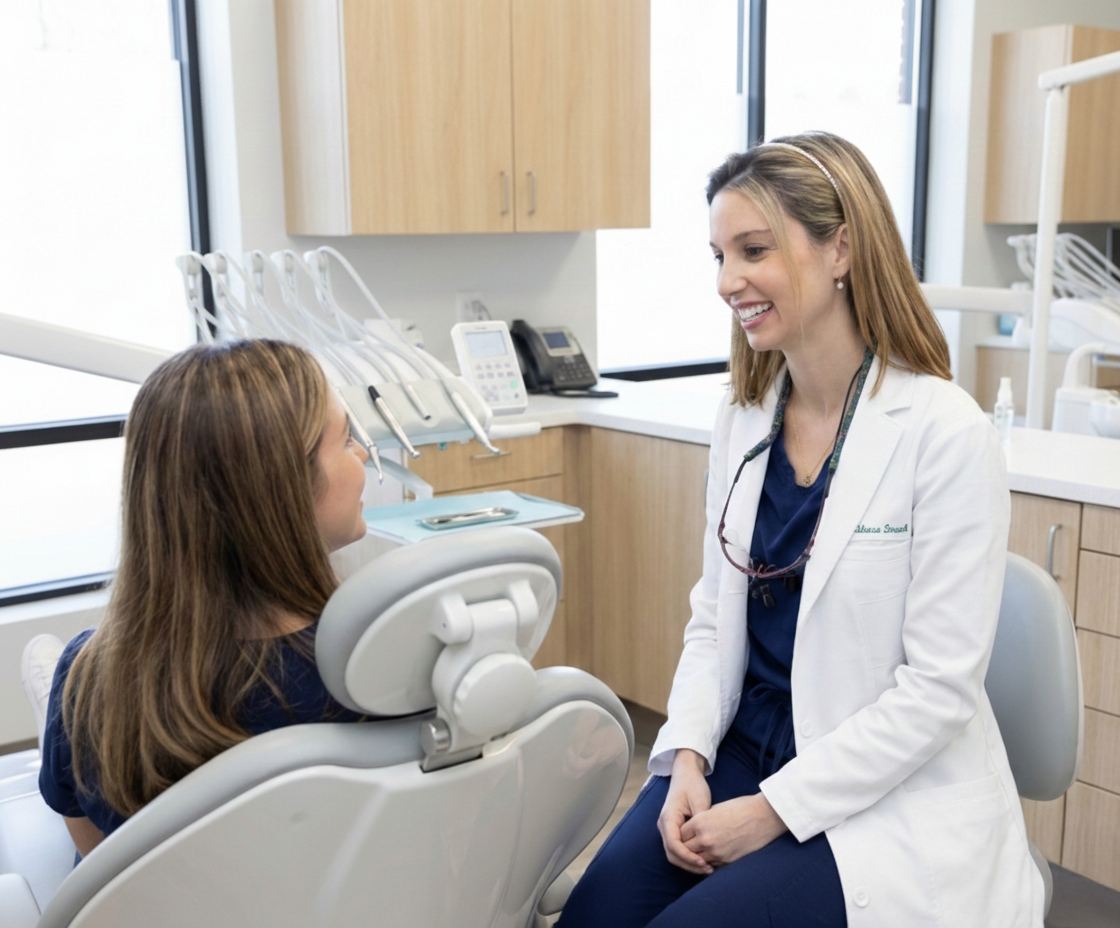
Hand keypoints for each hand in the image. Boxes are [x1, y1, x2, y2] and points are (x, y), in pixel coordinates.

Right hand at [657, 749, 713, 874]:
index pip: (674, 845)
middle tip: (708, 869)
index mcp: (668, 818)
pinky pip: (678, 849)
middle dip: (689, 864)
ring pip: (674, 854)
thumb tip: (706, 842)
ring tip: (708, 868)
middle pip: (672, 854)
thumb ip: (701, 822)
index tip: (703, 862)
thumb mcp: (700, 801)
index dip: (688, 857)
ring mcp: (667, 829)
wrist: (686, 775)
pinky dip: (689, 857)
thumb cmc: (693, 786)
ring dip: (689, 863)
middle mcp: (664, 826)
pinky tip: (703, 860)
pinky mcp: (674, 831)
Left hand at [680, 792, 787, 867]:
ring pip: (697, 860)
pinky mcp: (727, 860)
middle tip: (688, 845)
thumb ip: (701, 821)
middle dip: (686, 847)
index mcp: (700, 822)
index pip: (680, 834)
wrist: (763, 815)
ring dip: (697, 857)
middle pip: (686, 849)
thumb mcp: (715, 809)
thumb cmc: (740, 808)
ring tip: (698, 852)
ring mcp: (716, 852)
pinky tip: (711, 856)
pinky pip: (711, 865)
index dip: (681, 835)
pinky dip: (709, 862)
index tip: (684, 834)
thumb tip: (693, 830)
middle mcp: (705, 839)